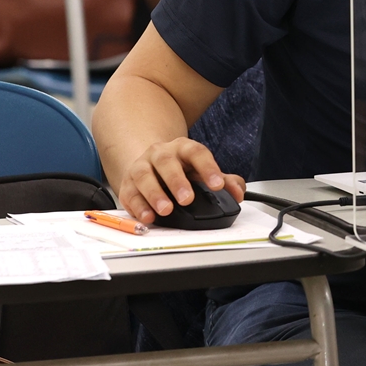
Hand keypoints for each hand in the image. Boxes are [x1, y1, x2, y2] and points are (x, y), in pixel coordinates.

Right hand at [117, 137, 244, 223]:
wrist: (152, 165)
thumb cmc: (181, 169)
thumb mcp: (203, 171)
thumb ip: (225, 181)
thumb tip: (238, 193)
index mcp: (183, 147)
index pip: (197, 152)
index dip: (208, 168)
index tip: (218, 185)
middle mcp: (160, 153)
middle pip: (167, 162)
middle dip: (177, 181)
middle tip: (188, 199)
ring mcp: (141, 167)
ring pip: (144, 176)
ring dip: (155, 194)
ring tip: (166, 210)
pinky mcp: (127, 184)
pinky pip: (130, 194)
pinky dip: (138, 207)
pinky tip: (148, 217)